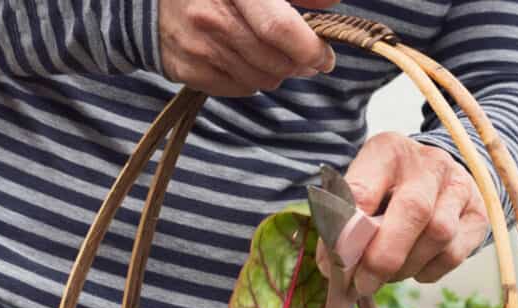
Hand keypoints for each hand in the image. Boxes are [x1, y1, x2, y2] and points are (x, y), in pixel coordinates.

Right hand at [159, 0, 338, 95]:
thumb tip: (331, 0)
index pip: (280, 29)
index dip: (310, 49)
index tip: (324, 55)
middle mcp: (212, 18)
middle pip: (275, 62)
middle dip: (298, 65)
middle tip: (305, 58)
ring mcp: (197, 46)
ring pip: (260, 80)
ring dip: (276, 73)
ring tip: (272, 55)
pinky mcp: (186, 69)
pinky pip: (237, 89)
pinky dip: (249, 80)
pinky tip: (244, 60)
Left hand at [344, 133, 488, 294]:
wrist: (438, 179)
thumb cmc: (390, 188)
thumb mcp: (364, 190)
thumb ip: (346, 219)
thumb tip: (333, 263)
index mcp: (390, 150)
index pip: (365, 189)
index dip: (347, 231)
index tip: (335, 260)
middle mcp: (430, 163)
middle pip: (413, 210)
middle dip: (385, 256)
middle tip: (363, 283)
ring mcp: (460, 187)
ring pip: (438, 235)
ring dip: (407, 266)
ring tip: (388, 275)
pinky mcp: (478, 216)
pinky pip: (454, 254)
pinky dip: (428, 270)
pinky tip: (414, 268)